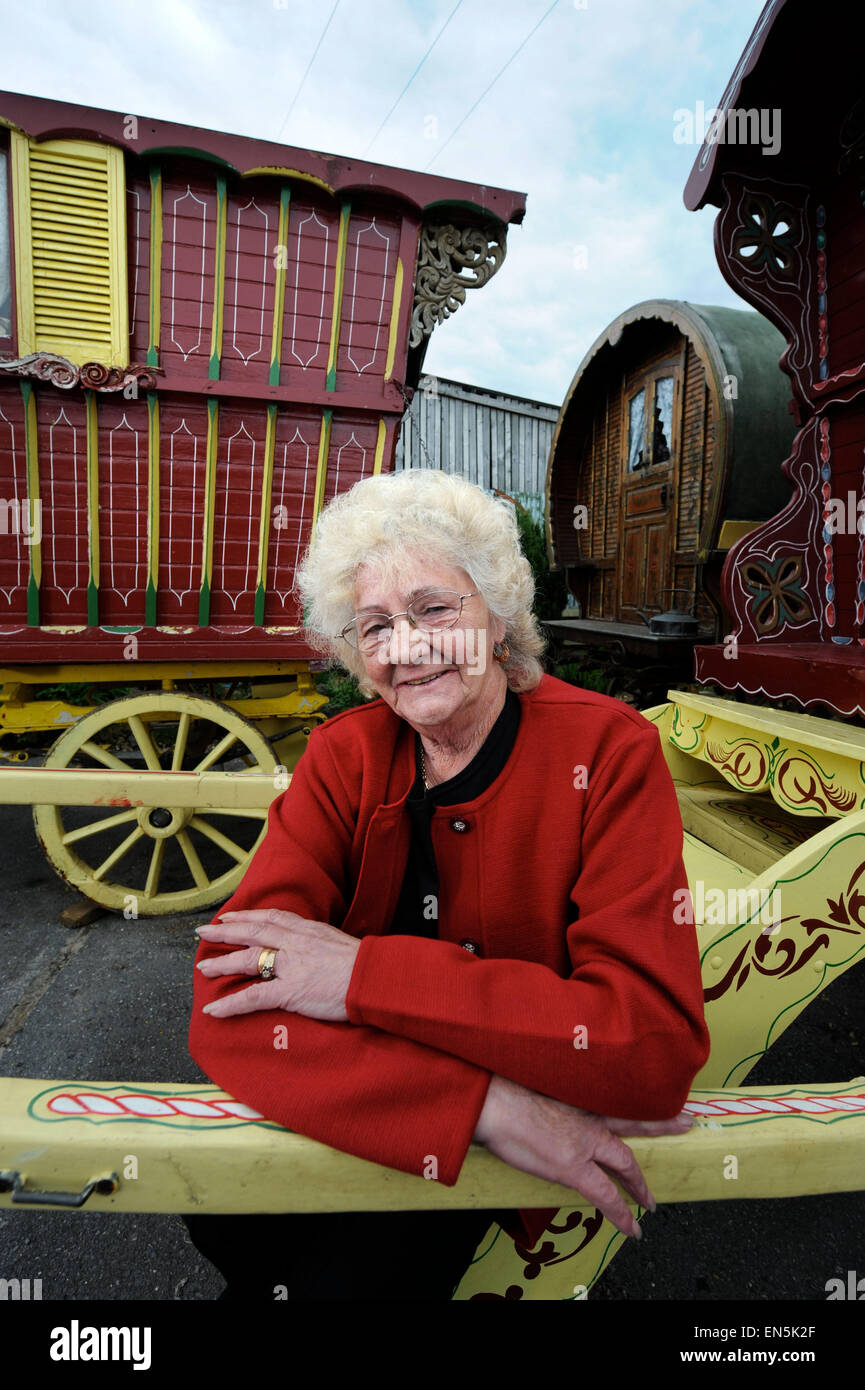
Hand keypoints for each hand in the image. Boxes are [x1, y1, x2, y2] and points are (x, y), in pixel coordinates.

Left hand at [195, 909, 360, 1023]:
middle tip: (203, 931)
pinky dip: (231, 1004)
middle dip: (225, 931)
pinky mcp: (290, 991)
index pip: (271, 917)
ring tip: (203, 968)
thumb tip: (310, 949)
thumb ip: (318, 943)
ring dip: (222, 963)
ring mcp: (291, 966)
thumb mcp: (338, 943)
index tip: (229, 916)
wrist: (375, 978)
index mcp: (307, 930)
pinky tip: (214, 1009)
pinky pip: (253, 997)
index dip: (247, 915)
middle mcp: (295, 943)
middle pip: (252, 932)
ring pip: (248, 959)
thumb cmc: (364, 965)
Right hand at [473, 1074, 692, 1237]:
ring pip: (625, 1164)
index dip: (632, 1098)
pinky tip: (631, 1228)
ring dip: (640, 1185)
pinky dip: (620, 1213)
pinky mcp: (573, 1168)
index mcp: (578, 1096)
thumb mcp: (533, 1082)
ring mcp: (585, 1144)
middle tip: (686, 1122)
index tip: (648, 1093)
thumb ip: (548, 1092)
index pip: (615, 1097)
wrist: (493, 1102)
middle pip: (634, 1123)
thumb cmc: (502, 1089)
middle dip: (661, 1125)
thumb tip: (543, 1098)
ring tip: (651, 1203)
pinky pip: (606, 1196)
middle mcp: (588, 1117)